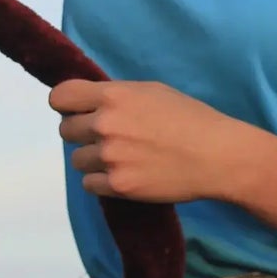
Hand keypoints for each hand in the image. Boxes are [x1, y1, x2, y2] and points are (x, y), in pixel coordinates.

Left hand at [50, 79, 253, 204]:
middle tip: (105, 136)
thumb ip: (115, 96)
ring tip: (119, 157)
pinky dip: (102, 181)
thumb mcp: (149, 91)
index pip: (60, 97)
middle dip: (81, 132)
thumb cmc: (188, 116)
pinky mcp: (118, 186)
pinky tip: (123, 174)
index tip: (77, 110)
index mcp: (112, 95)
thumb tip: (90, 102)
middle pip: (65, 130)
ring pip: (77, 159)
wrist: (216, 155)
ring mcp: (110, 157)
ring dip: (92, 159)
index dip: (67, 104)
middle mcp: (104, 124)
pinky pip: (90, 184)